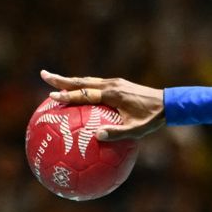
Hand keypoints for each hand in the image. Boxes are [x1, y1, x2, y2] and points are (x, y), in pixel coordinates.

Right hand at [40, 71, 164, 140]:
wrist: (167, 103)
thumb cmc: (152, 119)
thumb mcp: (136, 130)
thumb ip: (117, 133)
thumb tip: (96, 137)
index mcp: (113, 94)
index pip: (85, 93)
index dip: (68, 95)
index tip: (52, 96)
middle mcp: (111, 84)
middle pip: (81, 80)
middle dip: (61, 79)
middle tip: (43, 75)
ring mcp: (114, 82)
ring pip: (87, 80)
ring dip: (69, 80)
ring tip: (53, 80)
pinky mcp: (117, 84)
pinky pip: (95, 84)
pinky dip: (81, 85)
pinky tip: (76, 91)